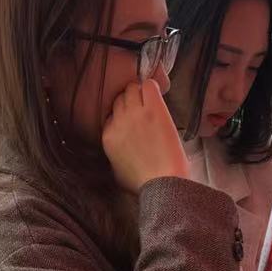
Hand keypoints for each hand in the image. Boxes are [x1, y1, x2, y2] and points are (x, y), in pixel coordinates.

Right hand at [102, 78, 188, 193]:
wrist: (163, 185)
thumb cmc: (144, 185)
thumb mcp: (118, 173)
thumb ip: (114, 157)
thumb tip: (118, 152)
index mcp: (108, 137)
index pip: (111, 115)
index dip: (122, 116)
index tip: (132, 120)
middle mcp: (118, 122)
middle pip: (119, 99)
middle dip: (130, 102)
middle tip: (143, 110)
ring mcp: (135, 113)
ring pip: (132, 89)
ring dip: (140, 93)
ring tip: (151, 102)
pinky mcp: (153, 109)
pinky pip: (149, 85)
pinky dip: (153, 87)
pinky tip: (158, 96)